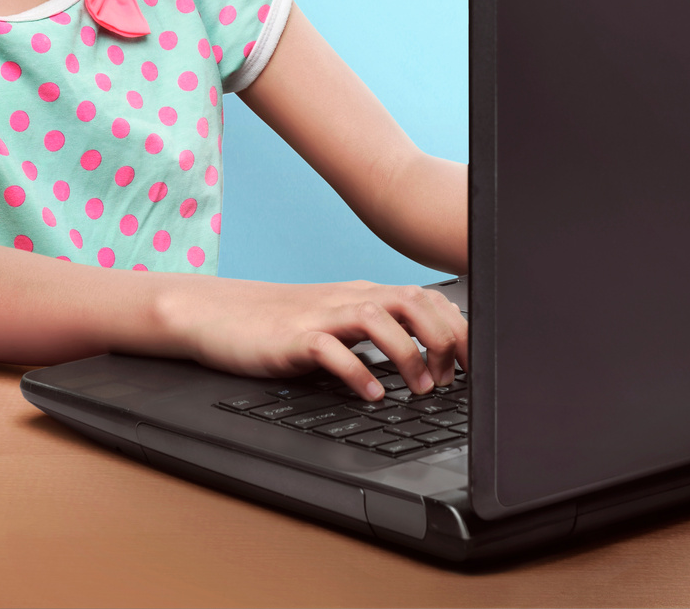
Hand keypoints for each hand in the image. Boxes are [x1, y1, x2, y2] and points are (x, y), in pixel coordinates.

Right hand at [158, 277, 467, 401]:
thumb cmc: (278, 325)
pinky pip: (331, 350)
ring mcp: (320, 315)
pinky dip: (357, 372)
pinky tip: (371, 394)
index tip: (470, 365)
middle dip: (442, 339)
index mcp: (362, 295)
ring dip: (408, 355)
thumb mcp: (335, 324)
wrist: (218, 314)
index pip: (425, 299)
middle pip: (412, 301)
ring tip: (419, 389)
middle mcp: (347, 299)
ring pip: (379, 318)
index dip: (455, 330)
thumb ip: (374, 333)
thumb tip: (424, 356)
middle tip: (450, 380)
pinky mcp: (293, 338)